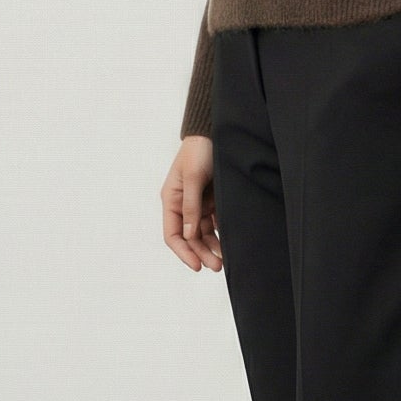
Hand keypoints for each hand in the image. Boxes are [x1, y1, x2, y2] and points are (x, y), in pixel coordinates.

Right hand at [162, 135, 221, 271]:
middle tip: (217, 267)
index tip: (197, 266)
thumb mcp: (194, 177)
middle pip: (189, 238)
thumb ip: (191, 206)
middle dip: (201, 253)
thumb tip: (188, 235)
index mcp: (171, 200)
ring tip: (225, 260)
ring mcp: (198, 205)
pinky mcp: (212, 202)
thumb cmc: (200, 151)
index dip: (183, 252)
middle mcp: (182, 205)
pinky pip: (215, 224)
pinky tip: (229, 245)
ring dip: (212, 248)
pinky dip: (220, 235)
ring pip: (203, 234)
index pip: (172, 234)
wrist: (215, 133)